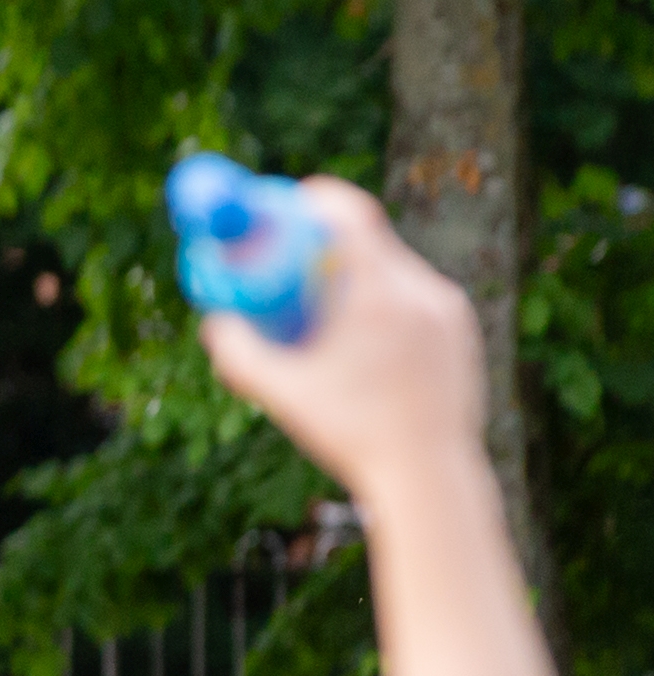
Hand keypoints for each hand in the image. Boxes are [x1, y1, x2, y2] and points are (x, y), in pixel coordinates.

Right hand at [201, 179, 485, 507]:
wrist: (429, 473)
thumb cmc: (353, 436)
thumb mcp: (282, 395)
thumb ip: (240, 353)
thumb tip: (216, 321)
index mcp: (378, 295)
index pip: (348, 215)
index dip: (310, 201)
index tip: (284, 206)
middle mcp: (421, 290)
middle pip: (367, 242)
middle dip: (324, 248)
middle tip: (290, 269)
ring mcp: (447, 309)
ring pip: (391, 272)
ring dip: (354, 280)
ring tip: (326, 326)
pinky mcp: (459, 330)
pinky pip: (414, 299)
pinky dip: (382, 307)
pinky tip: (364, 348)